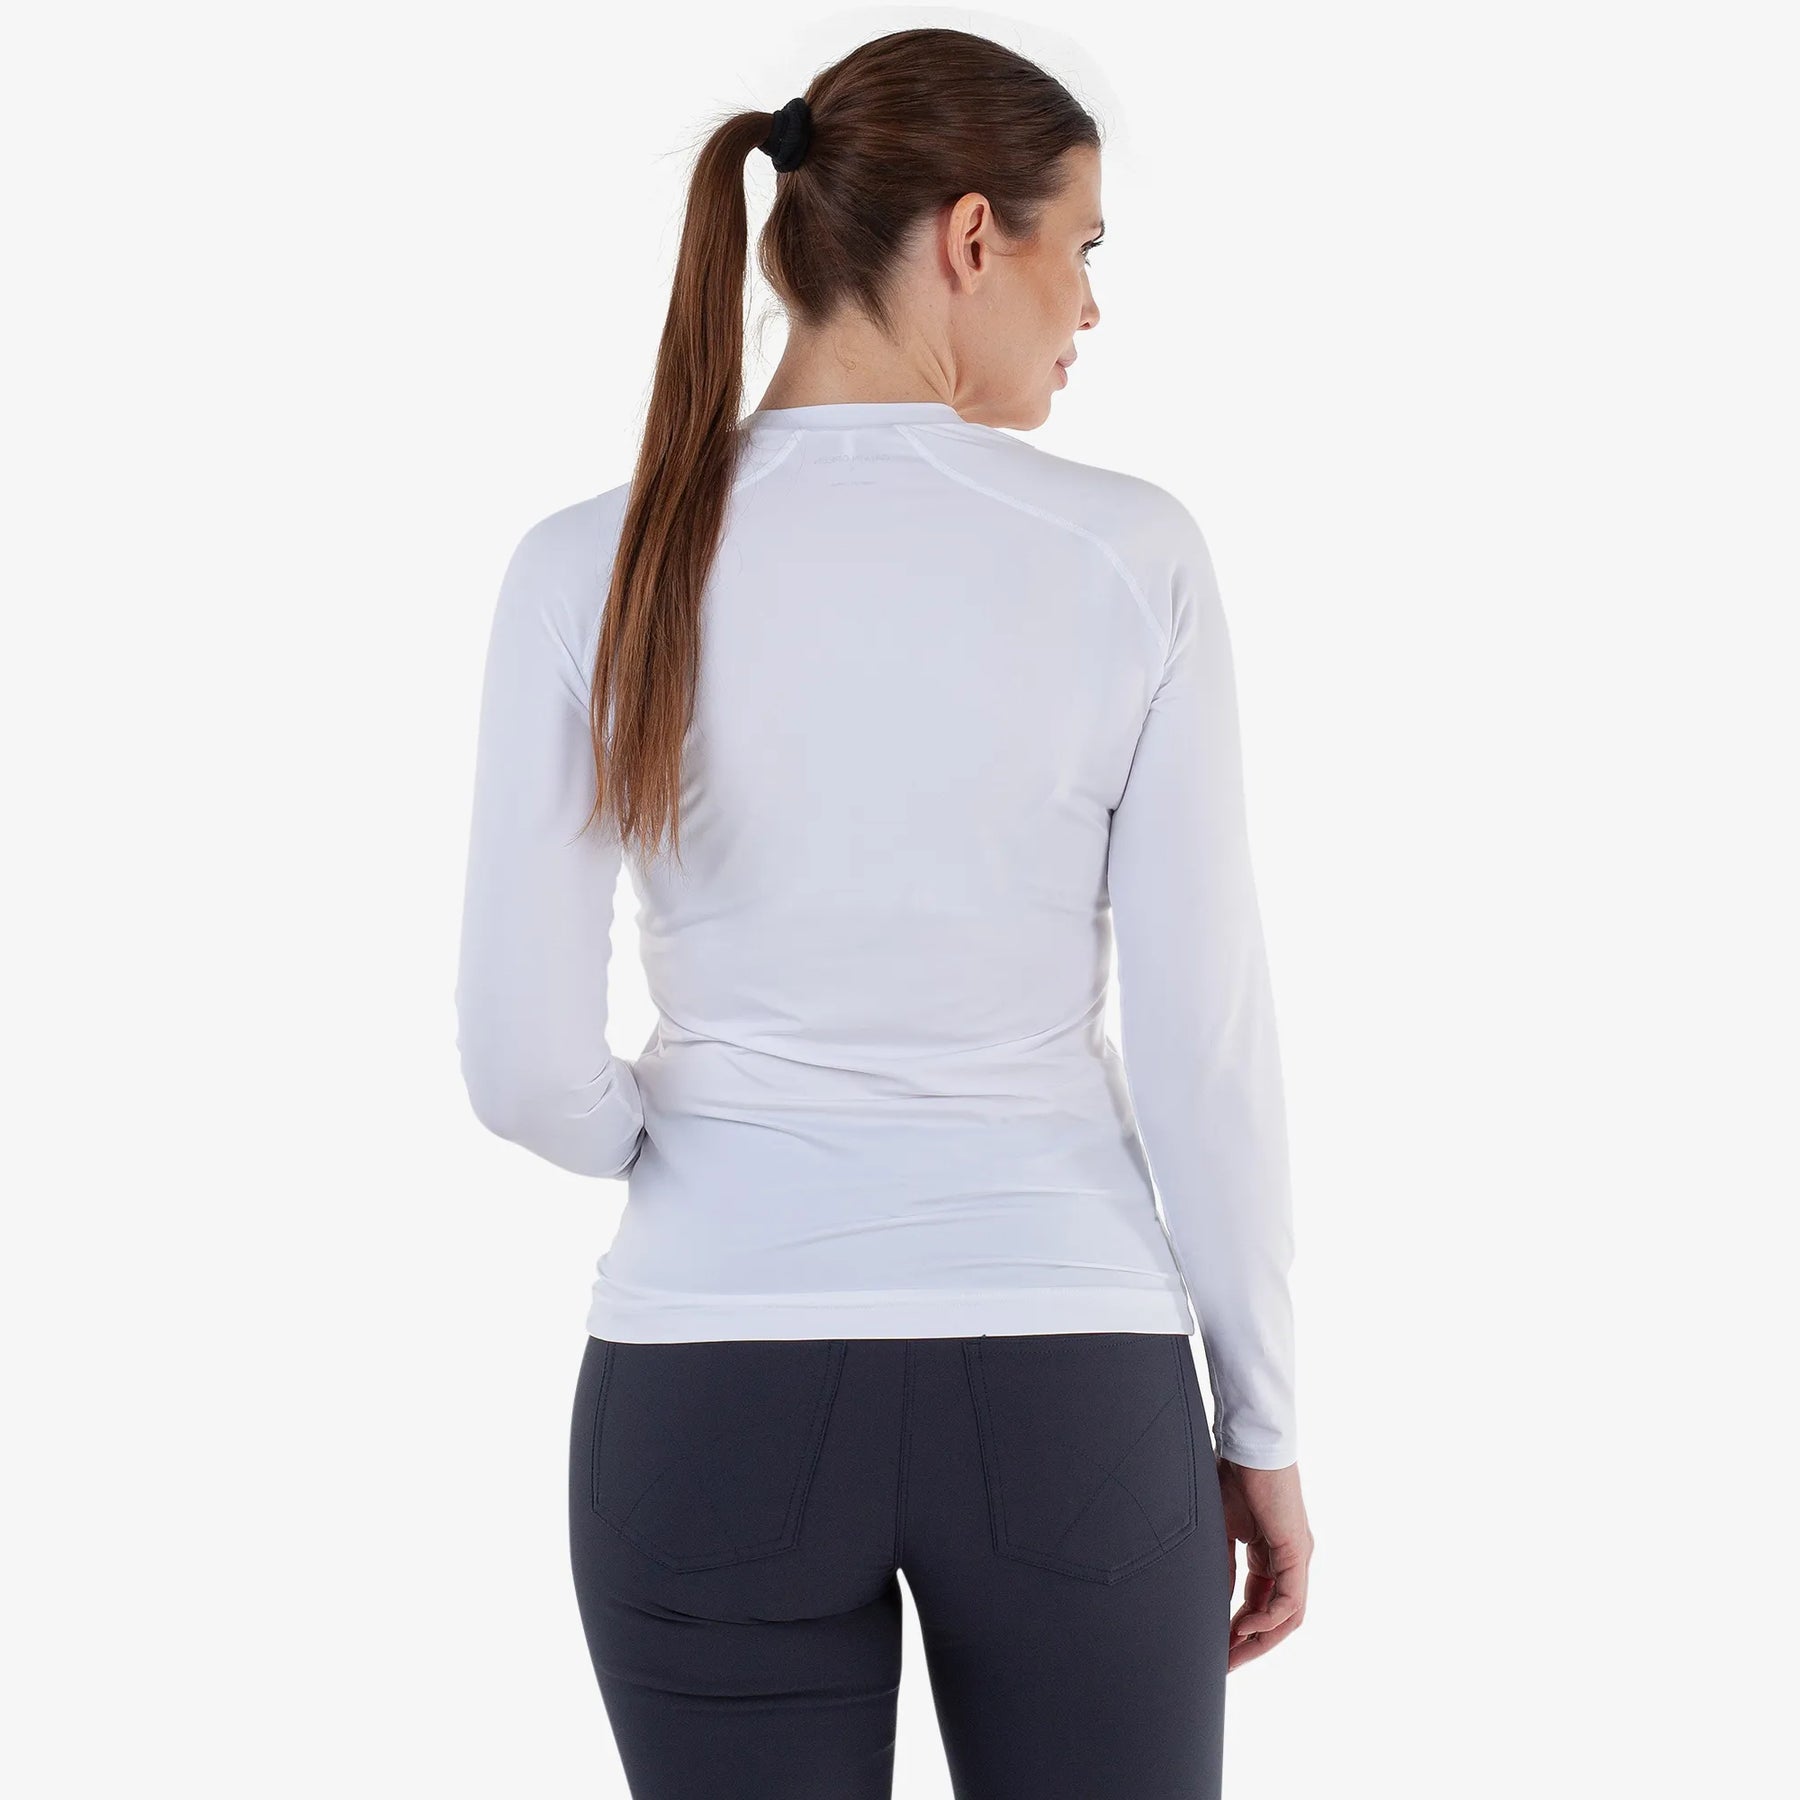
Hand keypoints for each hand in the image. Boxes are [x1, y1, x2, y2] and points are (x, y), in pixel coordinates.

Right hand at [1217, 1457, 1311, 1669]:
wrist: (1246, 1443)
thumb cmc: (1230, 1475)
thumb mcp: (1221, 1530)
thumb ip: (1223, 1566)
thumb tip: (1217, 1599)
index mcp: (1271, 1553)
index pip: (1260, 1604)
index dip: (1239, 1630)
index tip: (1217, 1650)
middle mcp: (1290, 1559)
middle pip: (1278, 1619)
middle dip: (1251, 1645)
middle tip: (1225, 1666)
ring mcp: (1296, 1556)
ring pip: (1288, 1617)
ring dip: (1262, 1641)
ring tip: (1232, 1656)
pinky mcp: (1296, 1551)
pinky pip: (1289, 1600)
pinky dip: (1268, 1619)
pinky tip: (1243, 1625)